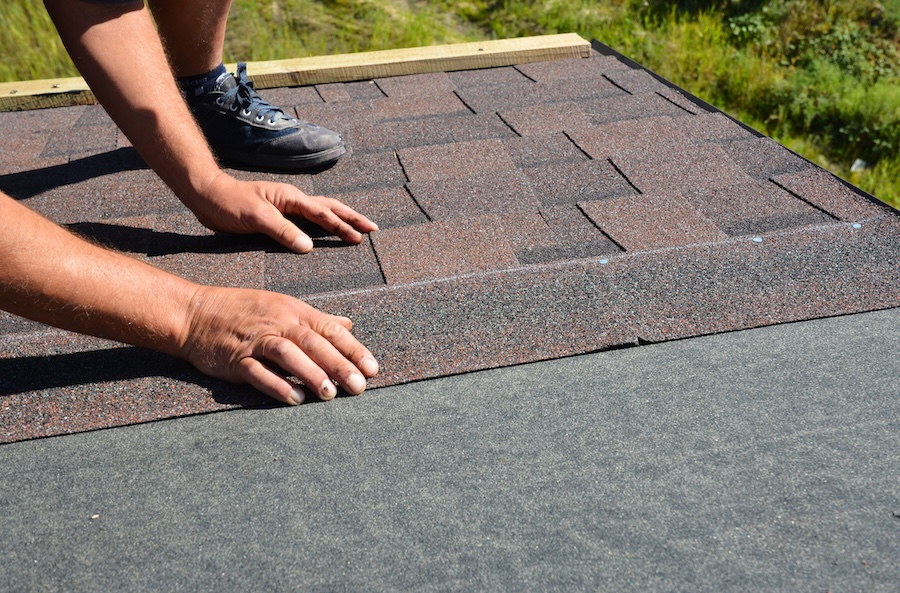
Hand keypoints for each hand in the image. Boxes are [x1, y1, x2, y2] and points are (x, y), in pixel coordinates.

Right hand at [180, 285, 378, 403]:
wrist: (195, 313)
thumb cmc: (244, 311)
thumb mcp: (283, 306)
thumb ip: (317, 319)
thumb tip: (348, 325)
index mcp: (294, 311)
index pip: (330, 329)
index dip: (353, 349)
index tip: (372, 369)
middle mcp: (278, 323)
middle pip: (314, 343)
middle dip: (339, 365)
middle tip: (359, 387)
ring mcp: (256, 341)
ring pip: (288, 355)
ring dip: (311, 374)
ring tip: (330, 394)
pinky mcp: (236, 359)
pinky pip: (259, 372)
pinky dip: (277, 385)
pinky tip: (295, 400)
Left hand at [190, 173, 377, 252]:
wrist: (207, 195)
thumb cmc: (228, 204)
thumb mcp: (256, 218)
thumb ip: (283, 231)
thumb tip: (309, 246)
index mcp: (291, 198)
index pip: (323, 214)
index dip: (342, 227)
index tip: (359, 238)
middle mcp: (293, 200)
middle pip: (331, 207)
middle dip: (353, 218)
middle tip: (373, 229)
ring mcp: (287, 206)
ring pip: (322, 211)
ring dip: (342, 219)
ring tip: (359, 228)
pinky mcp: (280, 215)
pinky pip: (309, 219)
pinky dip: (325, 223)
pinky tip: (329, 230)